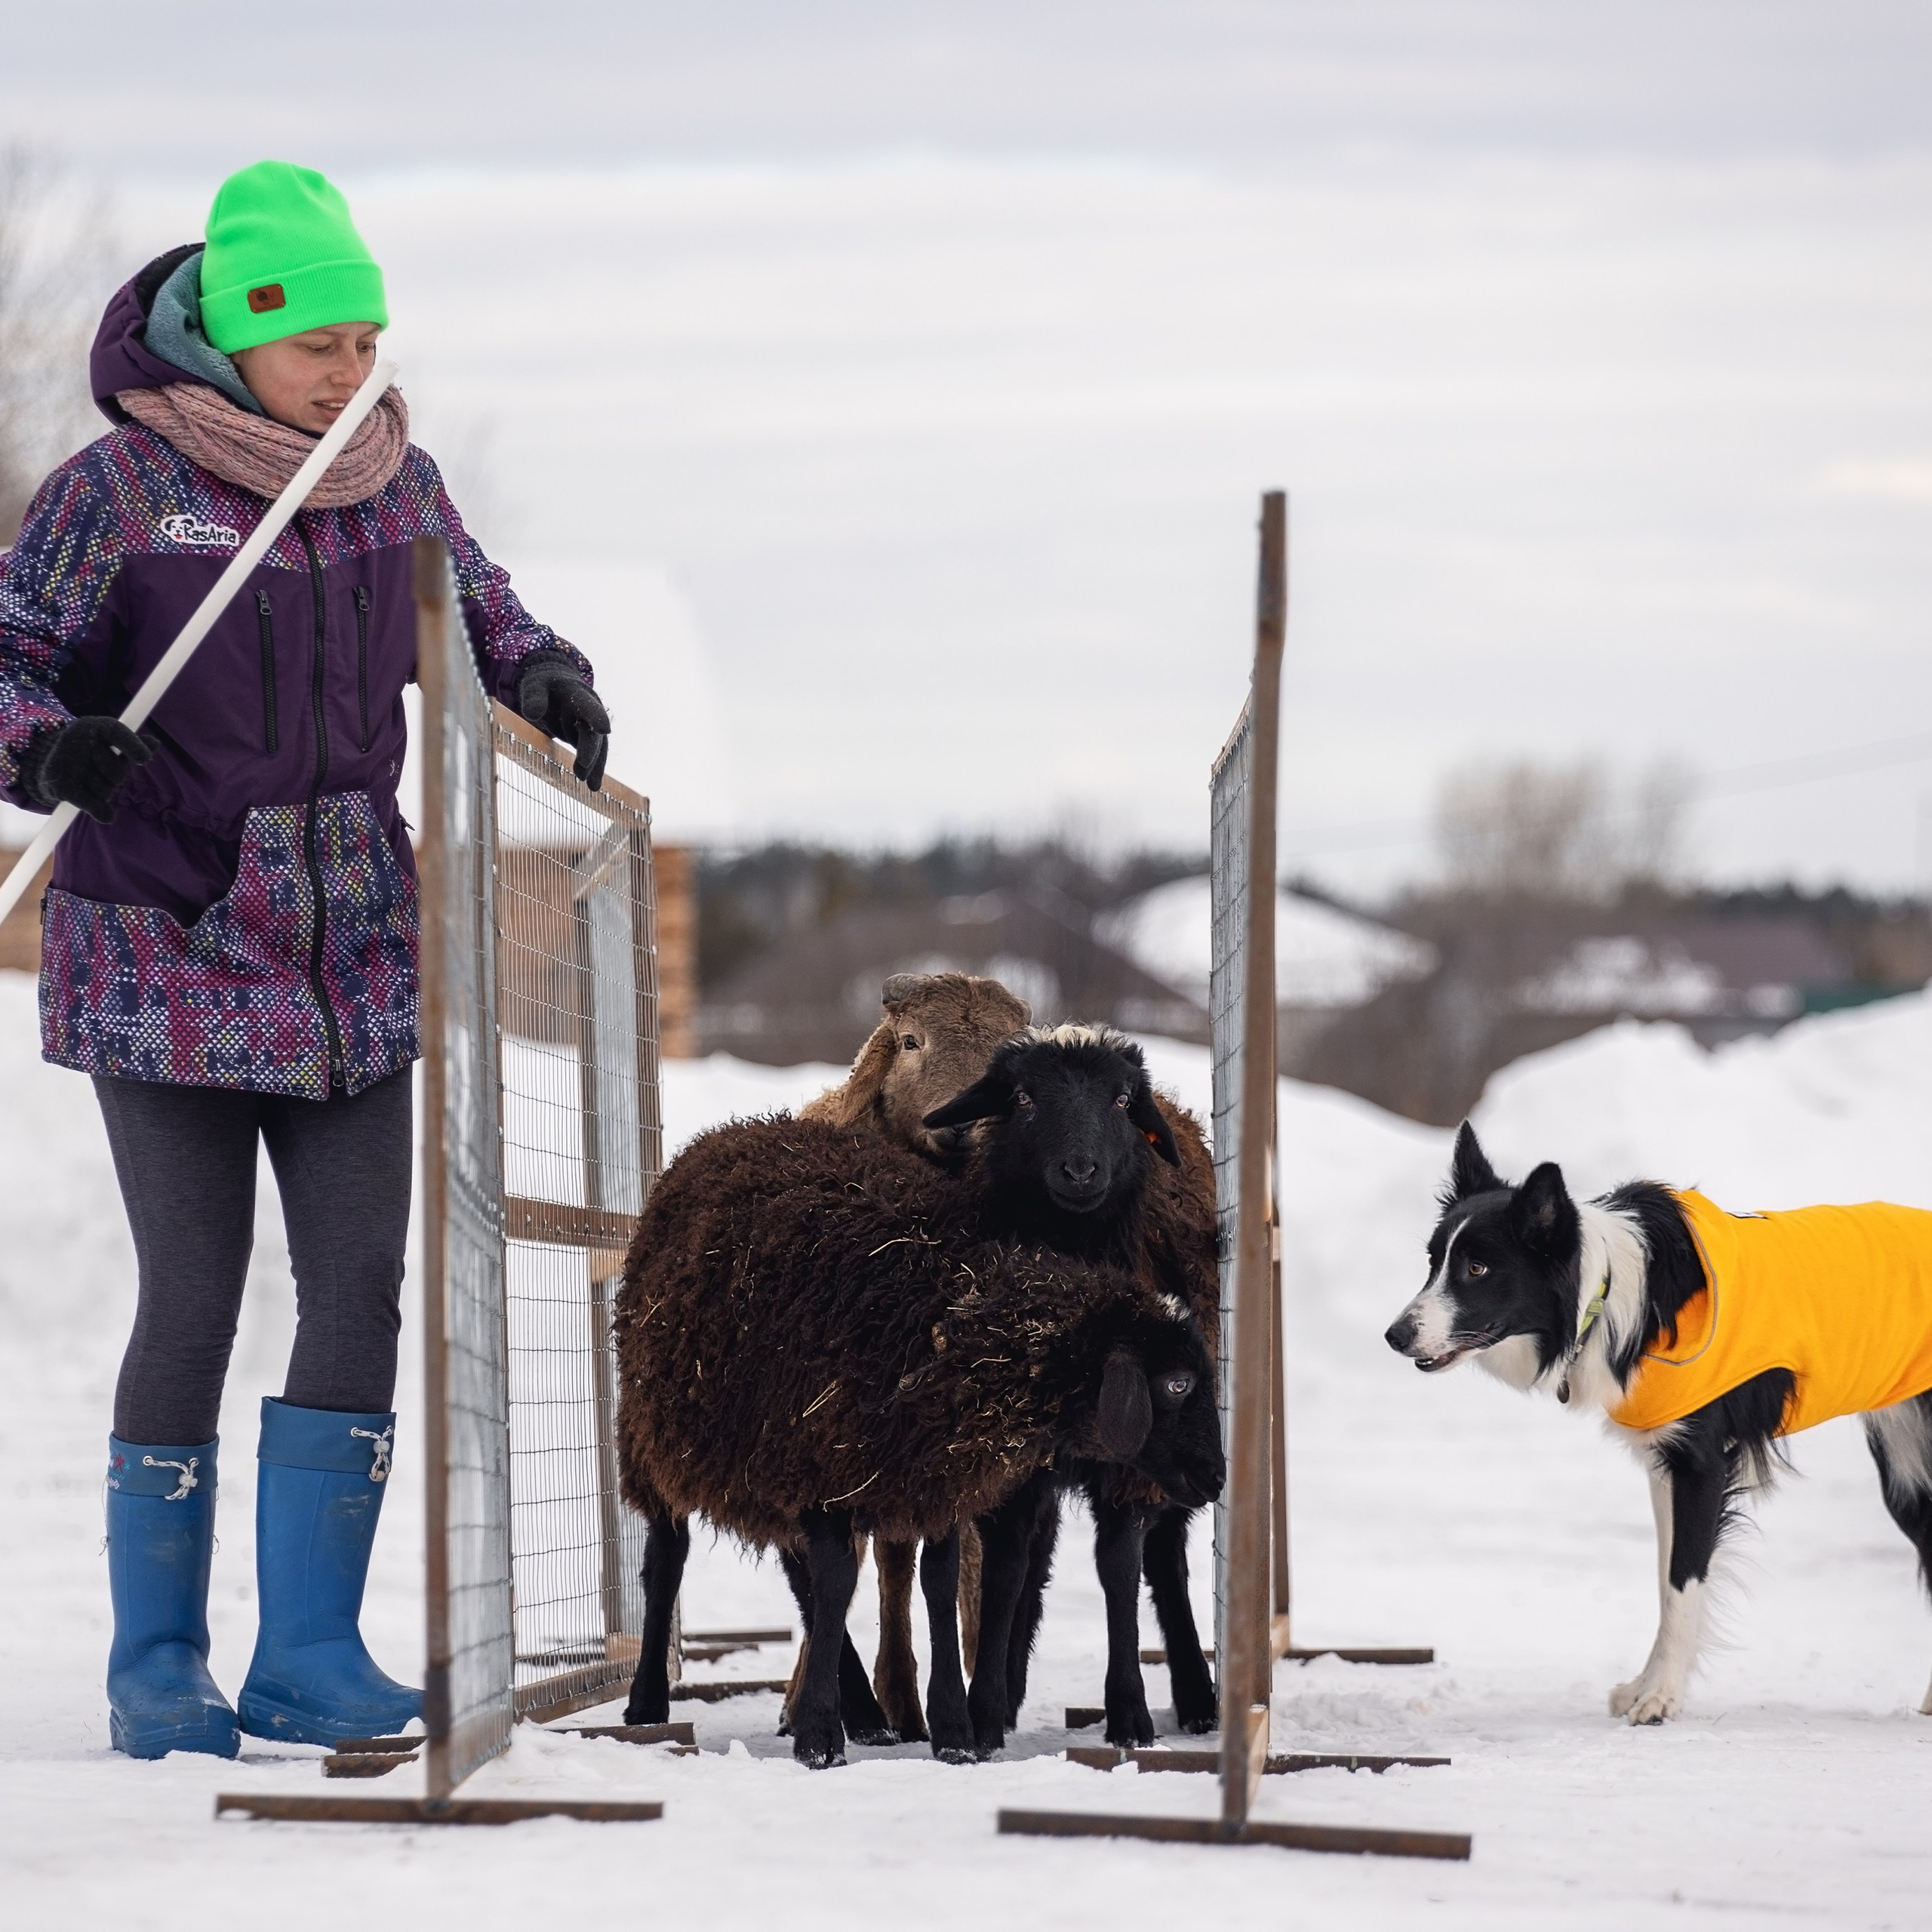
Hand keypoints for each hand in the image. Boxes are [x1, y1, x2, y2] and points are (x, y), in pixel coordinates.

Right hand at [24, 716, 155, 822]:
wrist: (47, 764)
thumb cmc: (90, 752)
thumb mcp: (111, 742)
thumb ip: (134, 744)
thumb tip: (155, 743)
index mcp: (94, 726)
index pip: (117, 732)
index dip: (133, 746)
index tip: (144, 760)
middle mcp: (78, 740)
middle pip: (117, 771)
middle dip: (116, 777)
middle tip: (102, 772)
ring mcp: (67, 763)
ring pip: (106, 790)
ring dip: (105, 792)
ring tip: (91, 782)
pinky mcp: (60, 786)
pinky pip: (94, 805)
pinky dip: (102, 811)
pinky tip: (102, 811)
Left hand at [517, 656, 609, 791]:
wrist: (553, 683)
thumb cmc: (542, 683)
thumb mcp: (534, 686)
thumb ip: (534, 698)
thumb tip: (532, 714)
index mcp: (577, 694)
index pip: (588, 706)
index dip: (596, 717)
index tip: (605, 730)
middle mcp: (589, 710)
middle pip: (592, 733)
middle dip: (589, 752)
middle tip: (581, 772)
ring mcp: (588, 724)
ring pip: (596, 747)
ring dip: (594, 766)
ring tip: (591, 787)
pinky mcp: (584, 735)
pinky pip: (591, 754)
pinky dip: (592, 769)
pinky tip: (593, 786)